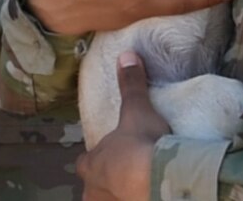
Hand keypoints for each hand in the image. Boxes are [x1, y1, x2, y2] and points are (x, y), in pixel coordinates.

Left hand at [77, 51, 169, 200]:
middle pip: (93, 188)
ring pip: (107, 199)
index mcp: (92, 164)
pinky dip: (134, 198)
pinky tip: (144, 194)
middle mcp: (95, 189)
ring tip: (133, 188)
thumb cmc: (141, 143)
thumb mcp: (137, 110)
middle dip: (104, 182)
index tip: (106, 156)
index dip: (93, 160)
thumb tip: (126, 55)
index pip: (84, 164)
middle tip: (123, 175)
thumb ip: (131, 85)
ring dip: (117, 194)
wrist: (158, 178)